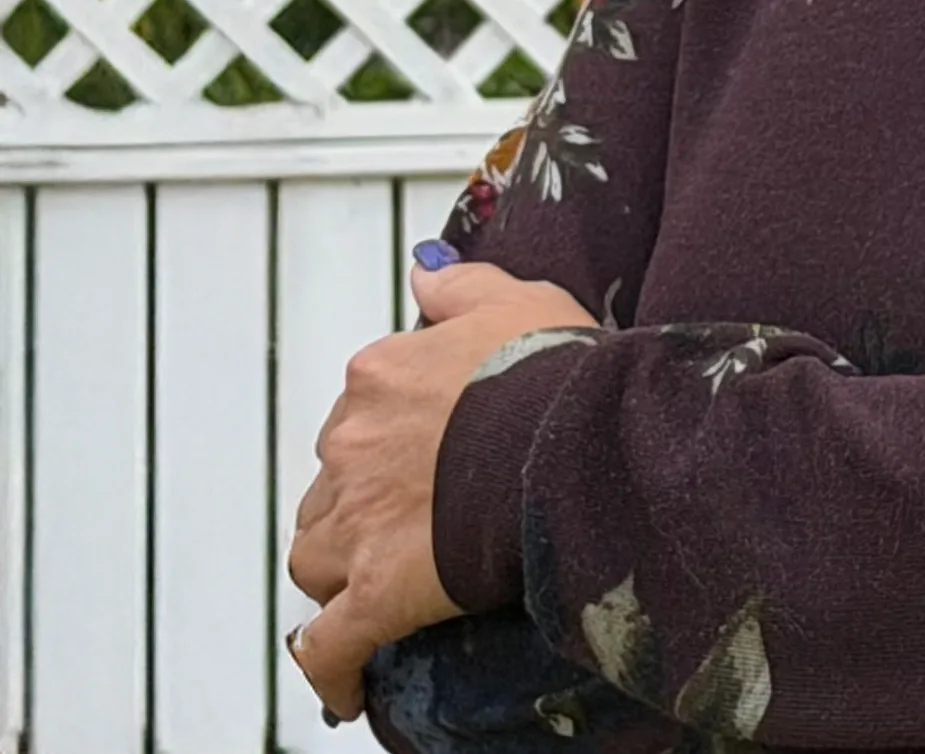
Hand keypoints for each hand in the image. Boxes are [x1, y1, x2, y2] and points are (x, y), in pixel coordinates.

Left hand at [285, 254, 601, 723]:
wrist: (571, 440)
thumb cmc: (553, 367)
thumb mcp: (515, 297)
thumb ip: (459, 287)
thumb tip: (421, 273)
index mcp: (379, 376)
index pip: (360, 410)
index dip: (392, 435)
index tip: (428, 451)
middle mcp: (350, 444)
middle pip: (332, 484)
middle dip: (360, 501)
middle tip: (418, 515)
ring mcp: (356, 522)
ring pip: (317, 557)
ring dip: (339, 572)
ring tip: (379, 589)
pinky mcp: (374, 593)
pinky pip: (328, 647)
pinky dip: (331, 670)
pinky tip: (348, 689)